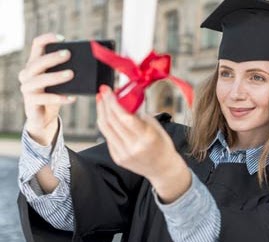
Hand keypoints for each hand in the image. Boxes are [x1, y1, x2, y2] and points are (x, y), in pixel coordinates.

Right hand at [18, 33, 75, 144]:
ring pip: (40, 80)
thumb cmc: (55, 93)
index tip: (62, 38)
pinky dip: (59, 98)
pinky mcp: (30, 102)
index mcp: (34, 63)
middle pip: (38, 62)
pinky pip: (44, 99)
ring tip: (71, 74)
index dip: (47, 39)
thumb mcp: (61, 81)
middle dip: (53, 57)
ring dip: (56, 76)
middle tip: (68, 54)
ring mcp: (27, 88)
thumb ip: (69, 70)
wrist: (44, 116)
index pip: (37, 45)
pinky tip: (72, 97)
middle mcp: (27, 74)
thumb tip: (93, 62)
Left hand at [96, 85, 190, 202]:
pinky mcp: (118, 159)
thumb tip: (124, 101)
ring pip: (105, 129)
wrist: (163, 169)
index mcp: (146, 137)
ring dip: (102, 113)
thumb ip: (139, 115)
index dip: (112, 102)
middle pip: (111, 121)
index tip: (108, 90)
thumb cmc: (163, 146)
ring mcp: (124, 154)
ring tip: (102, 102)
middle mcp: (133, 147)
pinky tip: (108, 117)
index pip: (124, 117)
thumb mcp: (156, 127)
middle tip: (103, 92)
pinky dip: (107, 126)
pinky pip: (108, 138)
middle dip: (104, 104)